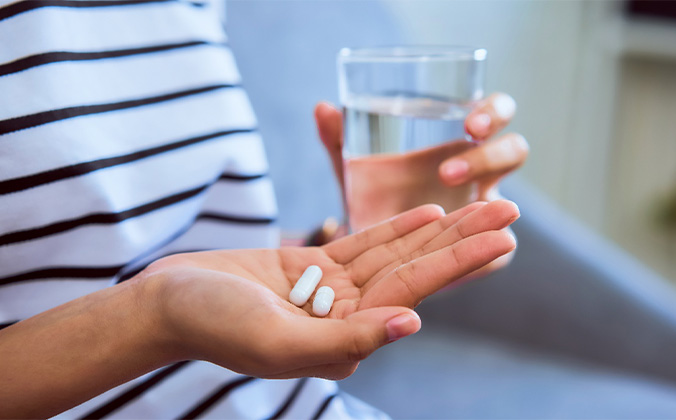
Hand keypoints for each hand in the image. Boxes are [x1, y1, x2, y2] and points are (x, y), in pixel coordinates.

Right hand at [144, 201, 517, 379]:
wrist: (166, 303)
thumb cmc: (212, 325)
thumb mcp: (277, 340)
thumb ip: (346, 338)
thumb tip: (412, 324)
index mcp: (344, 341)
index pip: (414, 296)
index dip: (460, 263)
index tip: (503, 238)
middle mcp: (346, 319)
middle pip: (415, 272)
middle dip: (463, 240)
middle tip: (509, 209)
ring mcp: (331, 293)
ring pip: (394, 255)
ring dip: (438, 228)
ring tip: (480, 203)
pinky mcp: (311, 269)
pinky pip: (362, 245)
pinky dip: (394, 228)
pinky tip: (427, 212)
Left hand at [314, 93, 527, 275]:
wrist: (372, 252)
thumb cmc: (373, 196)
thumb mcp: (355, 169)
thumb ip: (340, 140)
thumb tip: (322, 107)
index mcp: (460, 142)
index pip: (495, 114)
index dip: (493, 112)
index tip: (470, 123)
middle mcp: (480, 174)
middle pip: (514, 151)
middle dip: (493, 153)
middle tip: (453, 169)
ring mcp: (483, 215)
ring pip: (507, 205)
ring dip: (488, 207)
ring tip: (449, 215)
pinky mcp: (483, 255)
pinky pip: (497, 256)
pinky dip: (486, 257)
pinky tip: (464, 262)